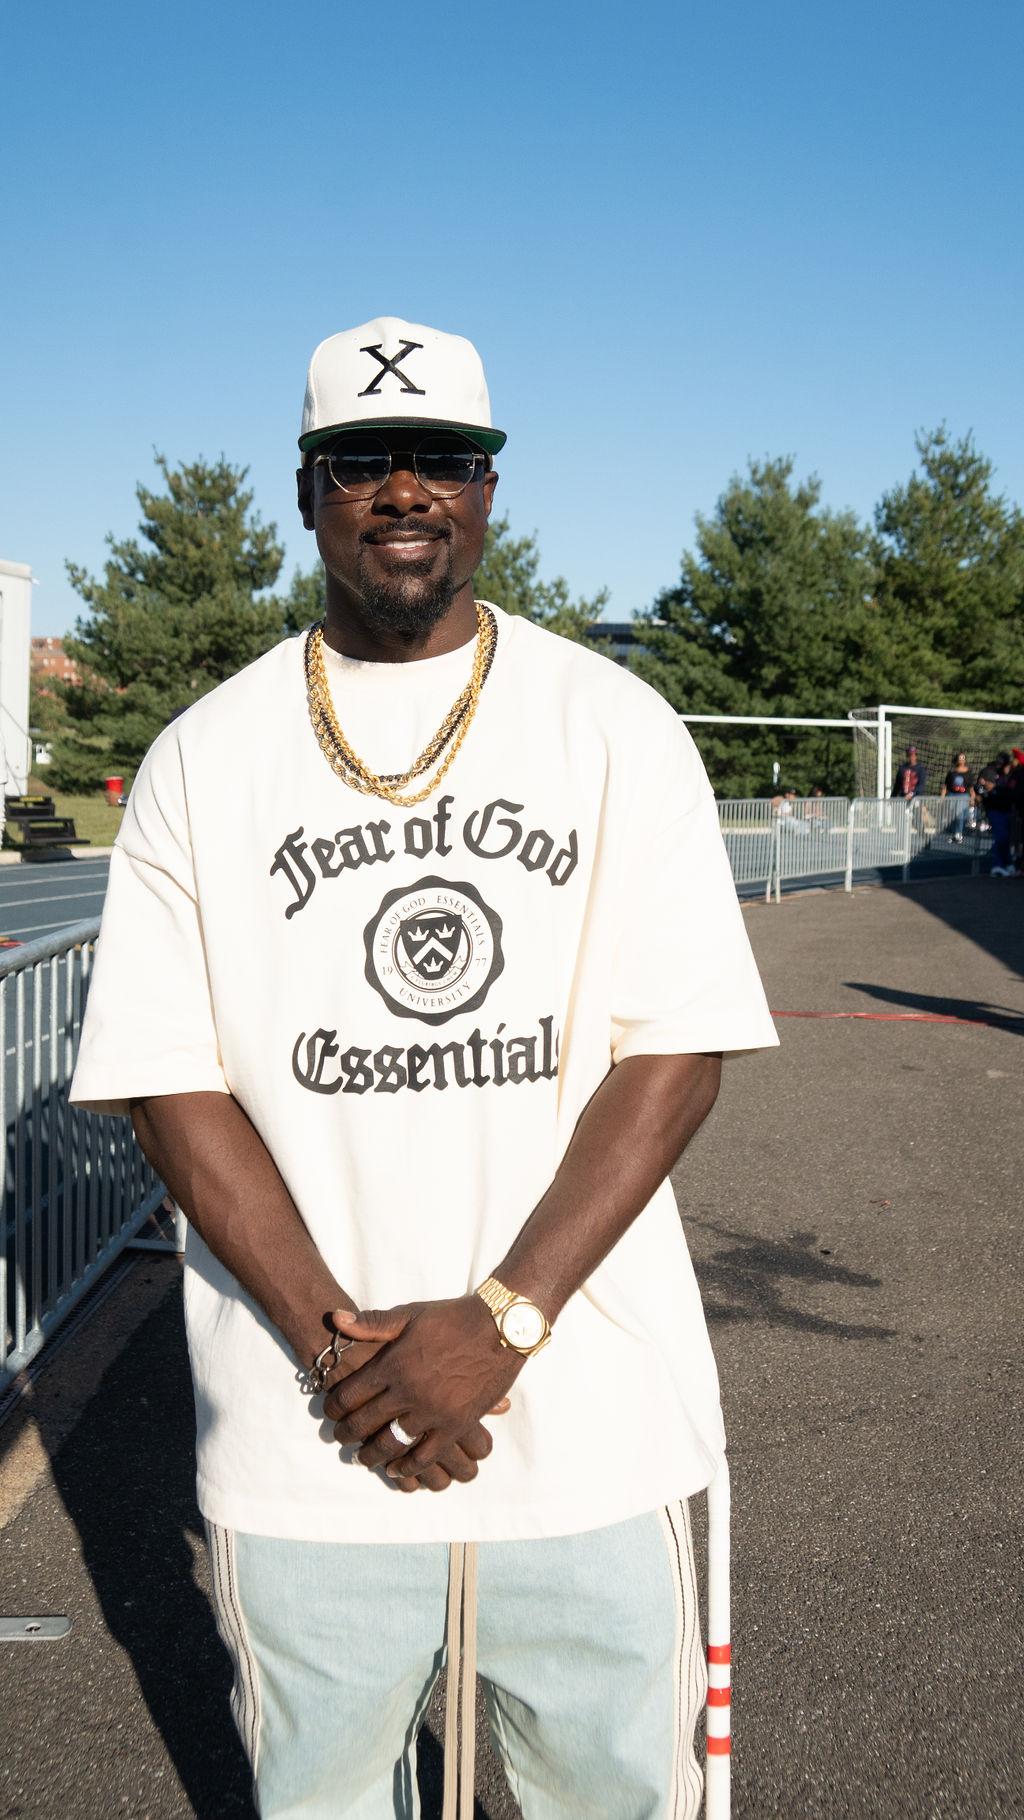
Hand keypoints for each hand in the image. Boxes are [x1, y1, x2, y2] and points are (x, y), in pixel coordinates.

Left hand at [324, 1298, 521, 1491]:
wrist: (500, 1327)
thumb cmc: (452, 1318)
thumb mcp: (410, 1315)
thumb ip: (372, 1323)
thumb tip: (336, 1319)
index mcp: (393, 1364)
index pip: (350, 1395)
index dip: (334, 1407)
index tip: (330, 1414)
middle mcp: (408, 1392)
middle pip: (365, 1423)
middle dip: (348, 1433)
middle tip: (341, 1438)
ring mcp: (433, 1412)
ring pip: (391, 1444)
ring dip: (372, 1455)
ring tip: (363, 1457)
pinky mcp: (456, 1425)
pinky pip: (426, 1455)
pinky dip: (408, 1467)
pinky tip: (397, 1469)